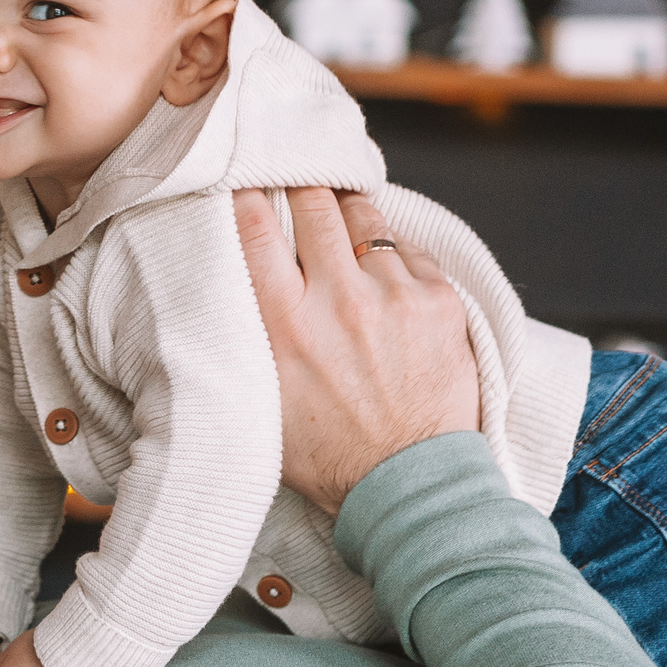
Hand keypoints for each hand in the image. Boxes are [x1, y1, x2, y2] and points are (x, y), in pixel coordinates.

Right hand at [237, 187, 480, 514]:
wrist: (406, 486)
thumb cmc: (327, 454)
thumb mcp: (261, 400)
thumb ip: (248, 338)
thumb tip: (228, 283)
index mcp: (284, 325)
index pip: (255, 226)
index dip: (249, 192)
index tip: (248, 179)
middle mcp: (337, 301)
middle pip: (312, 204)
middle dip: (302, 185)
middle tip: (297, 180)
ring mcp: (393, 296)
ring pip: (364, 218)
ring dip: (348, 213)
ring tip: (341, 218)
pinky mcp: (438, 301)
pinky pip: (409, 252)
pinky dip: (393, 256)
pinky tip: (383, 277)